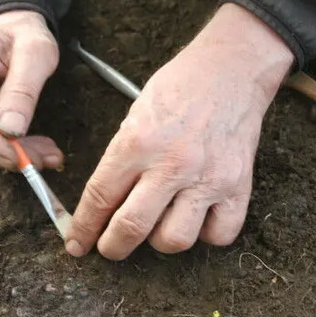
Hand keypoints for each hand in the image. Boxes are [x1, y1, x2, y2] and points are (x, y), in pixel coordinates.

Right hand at [0, 10, 62, 169]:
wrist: (14, 30)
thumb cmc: (23, 35)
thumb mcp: (35, 51)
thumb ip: (23, 88)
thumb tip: (11, 131)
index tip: (18, 156)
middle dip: (2, 151)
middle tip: (45, 158)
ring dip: (9, 154)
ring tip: (47, 154)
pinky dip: (8, 149)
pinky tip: (35, 149)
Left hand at [66, 4, 293, 259]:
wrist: (232, 69)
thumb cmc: (180, 87)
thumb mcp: (136, 114)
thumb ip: (121, 159)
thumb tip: (104, 202)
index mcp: (138, 142)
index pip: (100, 197)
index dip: (83, 227)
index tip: (77, 244)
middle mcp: (172, 164)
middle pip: (131, 228)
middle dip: (112, 247)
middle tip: (109, 247)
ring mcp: (207, 178)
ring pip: (174, 240)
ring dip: (160, 241)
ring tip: (158, 224)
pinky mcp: (238, 186)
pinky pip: (218, 235)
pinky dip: (205, 235)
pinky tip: (197, 219)